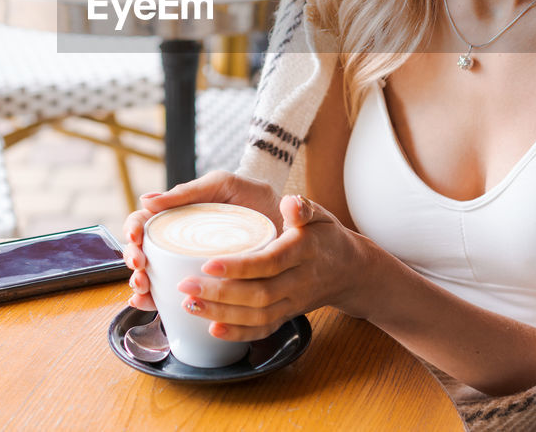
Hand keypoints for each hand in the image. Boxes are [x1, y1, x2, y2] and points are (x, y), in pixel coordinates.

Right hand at [121, 171, 280, 310]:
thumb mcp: (221, 186)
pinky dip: (157, 302)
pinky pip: (176, 295)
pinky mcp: (206, 284)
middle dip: (133, 262)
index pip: (145, 221)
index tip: (136, 238)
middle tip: (140, 267)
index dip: (133, 229)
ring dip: (141, 285)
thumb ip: (188, 191)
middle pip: (143, 251)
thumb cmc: (250, 195)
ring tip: (143, 291)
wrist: (287, 219)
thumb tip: (147, 200)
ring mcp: (189, 263)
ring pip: (153, 276)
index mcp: (178, 215)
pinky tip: (150, 305)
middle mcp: (179, 241)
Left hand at [176, 194, 365, 341]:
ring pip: (258, 316)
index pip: (269, 262)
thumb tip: (289, 201)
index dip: (239, 267)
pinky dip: (238, 334)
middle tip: (185, 287)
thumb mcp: (320, 215)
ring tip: (189, 305)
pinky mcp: (288, 315)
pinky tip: (212, 328)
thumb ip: (303, 207)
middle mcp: (299, 281)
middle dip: (219, 294)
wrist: (350, 270)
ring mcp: (294, 302)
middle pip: (259, 294)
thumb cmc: (327, 237)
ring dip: (222, 314)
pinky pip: (264, 329)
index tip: (207, 264)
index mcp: (304, 251)